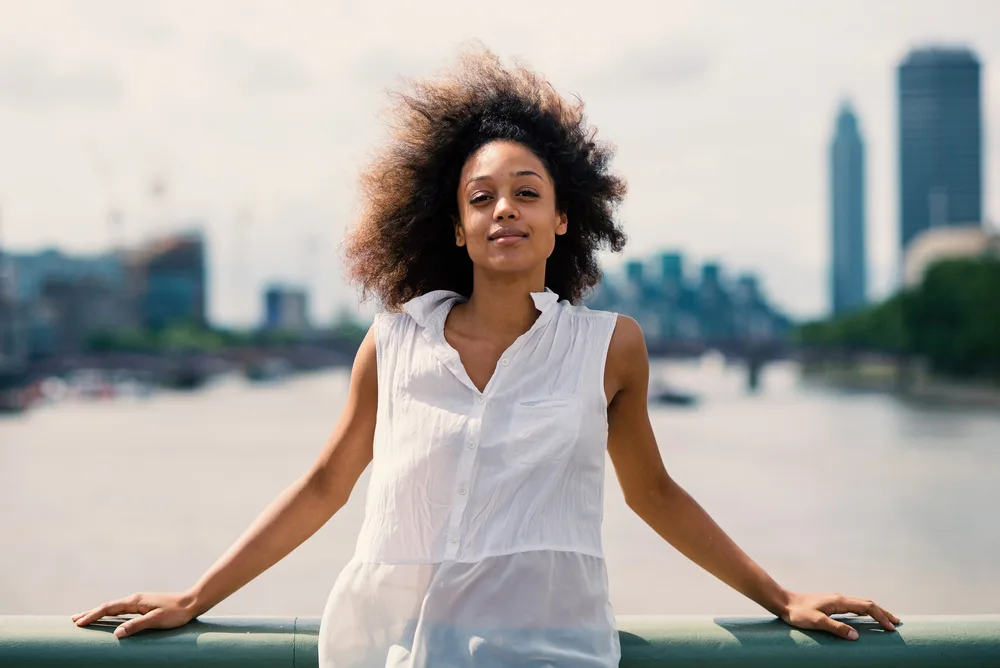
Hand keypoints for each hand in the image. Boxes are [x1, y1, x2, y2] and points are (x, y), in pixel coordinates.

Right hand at [72, 591, 199, 638]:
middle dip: (91, 613)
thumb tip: (116, 634)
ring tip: (85, 619)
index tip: (78, 622)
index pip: (109, 608)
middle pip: (108, 606)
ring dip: (99, 613)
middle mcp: (135, 600)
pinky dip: (110, 614)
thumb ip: (137, 626)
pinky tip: (109, 619)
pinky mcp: (144, 607)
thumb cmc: (176, 613)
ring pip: (114, 608)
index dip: (93, 615)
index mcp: (135, 601)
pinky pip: (122, 611)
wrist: (192, 603)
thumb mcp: (157, 620)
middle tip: (74, 620)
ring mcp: (139, 602)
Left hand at [780, 591, 899, 639]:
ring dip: (874, 611)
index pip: (866, 607)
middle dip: (883, 613)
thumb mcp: (817, 622)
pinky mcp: (830, 603)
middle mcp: (839, 598)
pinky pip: (853, 606)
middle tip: (896, 623)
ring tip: (885, 620)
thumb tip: (856, 636)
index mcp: (839, 601)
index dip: (880, 617)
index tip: (891, 627)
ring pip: (860, 604)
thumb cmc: (798, 613)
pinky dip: (864, 611)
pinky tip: (864, 617)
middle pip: (867, 603)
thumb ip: (836, 628)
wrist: (783, 602)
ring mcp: (835, 600)